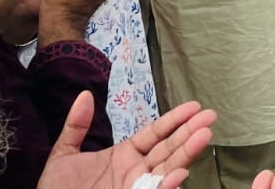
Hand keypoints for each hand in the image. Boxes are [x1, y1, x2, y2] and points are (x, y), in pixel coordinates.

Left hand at [37, 95, 215, 188]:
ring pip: (168, 170)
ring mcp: (137, 188)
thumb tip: (83, 94)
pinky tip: (180, 174)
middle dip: (190, 133)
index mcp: (124, 156)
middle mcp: (136, 172)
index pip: (155, 134)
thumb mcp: (63, 155)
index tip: (195, 106)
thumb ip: (76, 126)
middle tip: (210, 116)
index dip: (175, 120)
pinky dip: (167, 185)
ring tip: (205, 137)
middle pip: (169, 149)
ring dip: (187, 155)